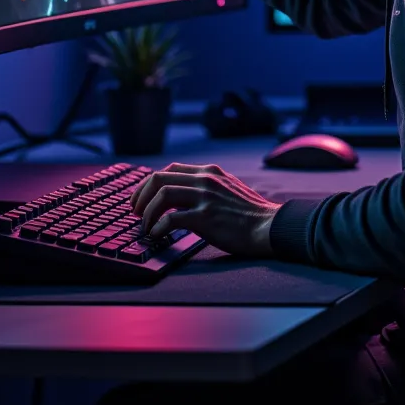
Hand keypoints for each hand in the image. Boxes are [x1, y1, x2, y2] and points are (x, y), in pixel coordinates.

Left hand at [130, 161, 279, 257]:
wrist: (270, 226)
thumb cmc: (250, 213)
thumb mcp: (229, 188)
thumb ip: (209, 186)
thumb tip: (185, 194)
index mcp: (210, 172)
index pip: (170, 169)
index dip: (149, 183)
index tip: (141, 198)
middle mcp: (205, 180)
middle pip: (159, 178)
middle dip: (140, 195)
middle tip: (135, 211)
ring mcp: (205, 197)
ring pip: (162, 195)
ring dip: (147, 212)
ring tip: (144, 225)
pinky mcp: (206, 218)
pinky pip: (171, 219)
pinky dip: (158, 227)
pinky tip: (157, 235)